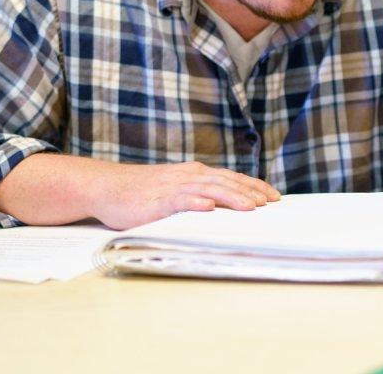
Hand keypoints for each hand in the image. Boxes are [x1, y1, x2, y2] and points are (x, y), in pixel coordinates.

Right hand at [88, 161, 280, 229]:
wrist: (107, 186)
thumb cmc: (142, 192)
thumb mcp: (176, 189)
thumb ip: (199, 194)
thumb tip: (225, 207)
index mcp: (195, 174)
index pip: (231, 178)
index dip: (254, 186)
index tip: (275, 196)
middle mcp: (188, 176)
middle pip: (225, 181)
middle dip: (250, 192)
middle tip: (270, 203)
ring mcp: (173, 186)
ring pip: (208, 188)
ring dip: (231, 197)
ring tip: (250, 207)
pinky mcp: (156, 200)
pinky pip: (178, 199)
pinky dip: (194, 202)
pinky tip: (207, 207)